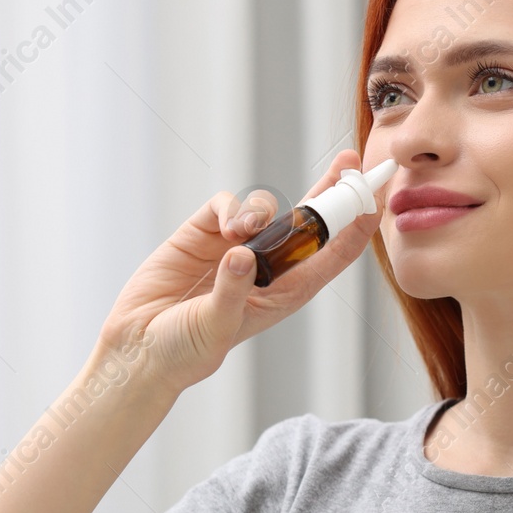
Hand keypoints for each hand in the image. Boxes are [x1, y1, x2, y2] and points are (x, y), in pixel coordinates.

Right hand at [96, 148, 387, 395]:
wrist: (138, 348)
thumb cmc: (185, 350)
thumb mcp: (216, 328)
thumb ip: (231, 292)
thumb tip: (243, 253)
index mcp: (285, 294)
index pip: (331, 257)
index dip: (354, 230)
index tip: (374, 203)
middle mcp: (267, 268)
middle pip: (310, 223)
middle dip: (331, 191)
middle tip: (350, 161)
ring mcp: (236, 248)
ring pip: (269, 210)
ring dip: (263, 211)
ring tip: (243, 230)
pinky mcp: (204, 234)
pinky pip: (228, 206)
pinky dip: (232, 210)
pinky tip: (225, 229)